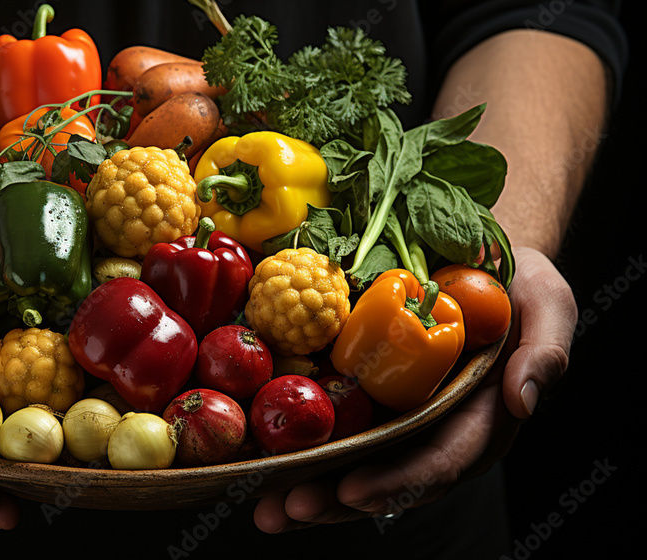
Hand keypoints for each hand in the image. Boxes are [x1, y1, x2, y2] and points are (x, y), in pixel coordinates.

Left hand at [252, 247, 576, 531]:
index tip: (353, 489)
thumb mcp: (545, 301)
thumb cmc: (513, 280)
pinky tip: (253, 463)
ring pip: (349, 465)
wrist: (470, 258)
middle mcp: (430, 430)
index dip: (398, 481)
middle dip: (334, 499)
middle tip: (286, 508)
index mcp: (477, 420)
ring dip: (306, 489)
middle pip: (383, 478)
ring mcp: (392, 417)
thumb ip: (546, 349)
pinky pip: (327, 428)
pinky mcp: (361, 396)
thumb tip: (521, 399)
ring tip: (261, 506)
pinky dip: (292, 449)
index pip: (438, 461)